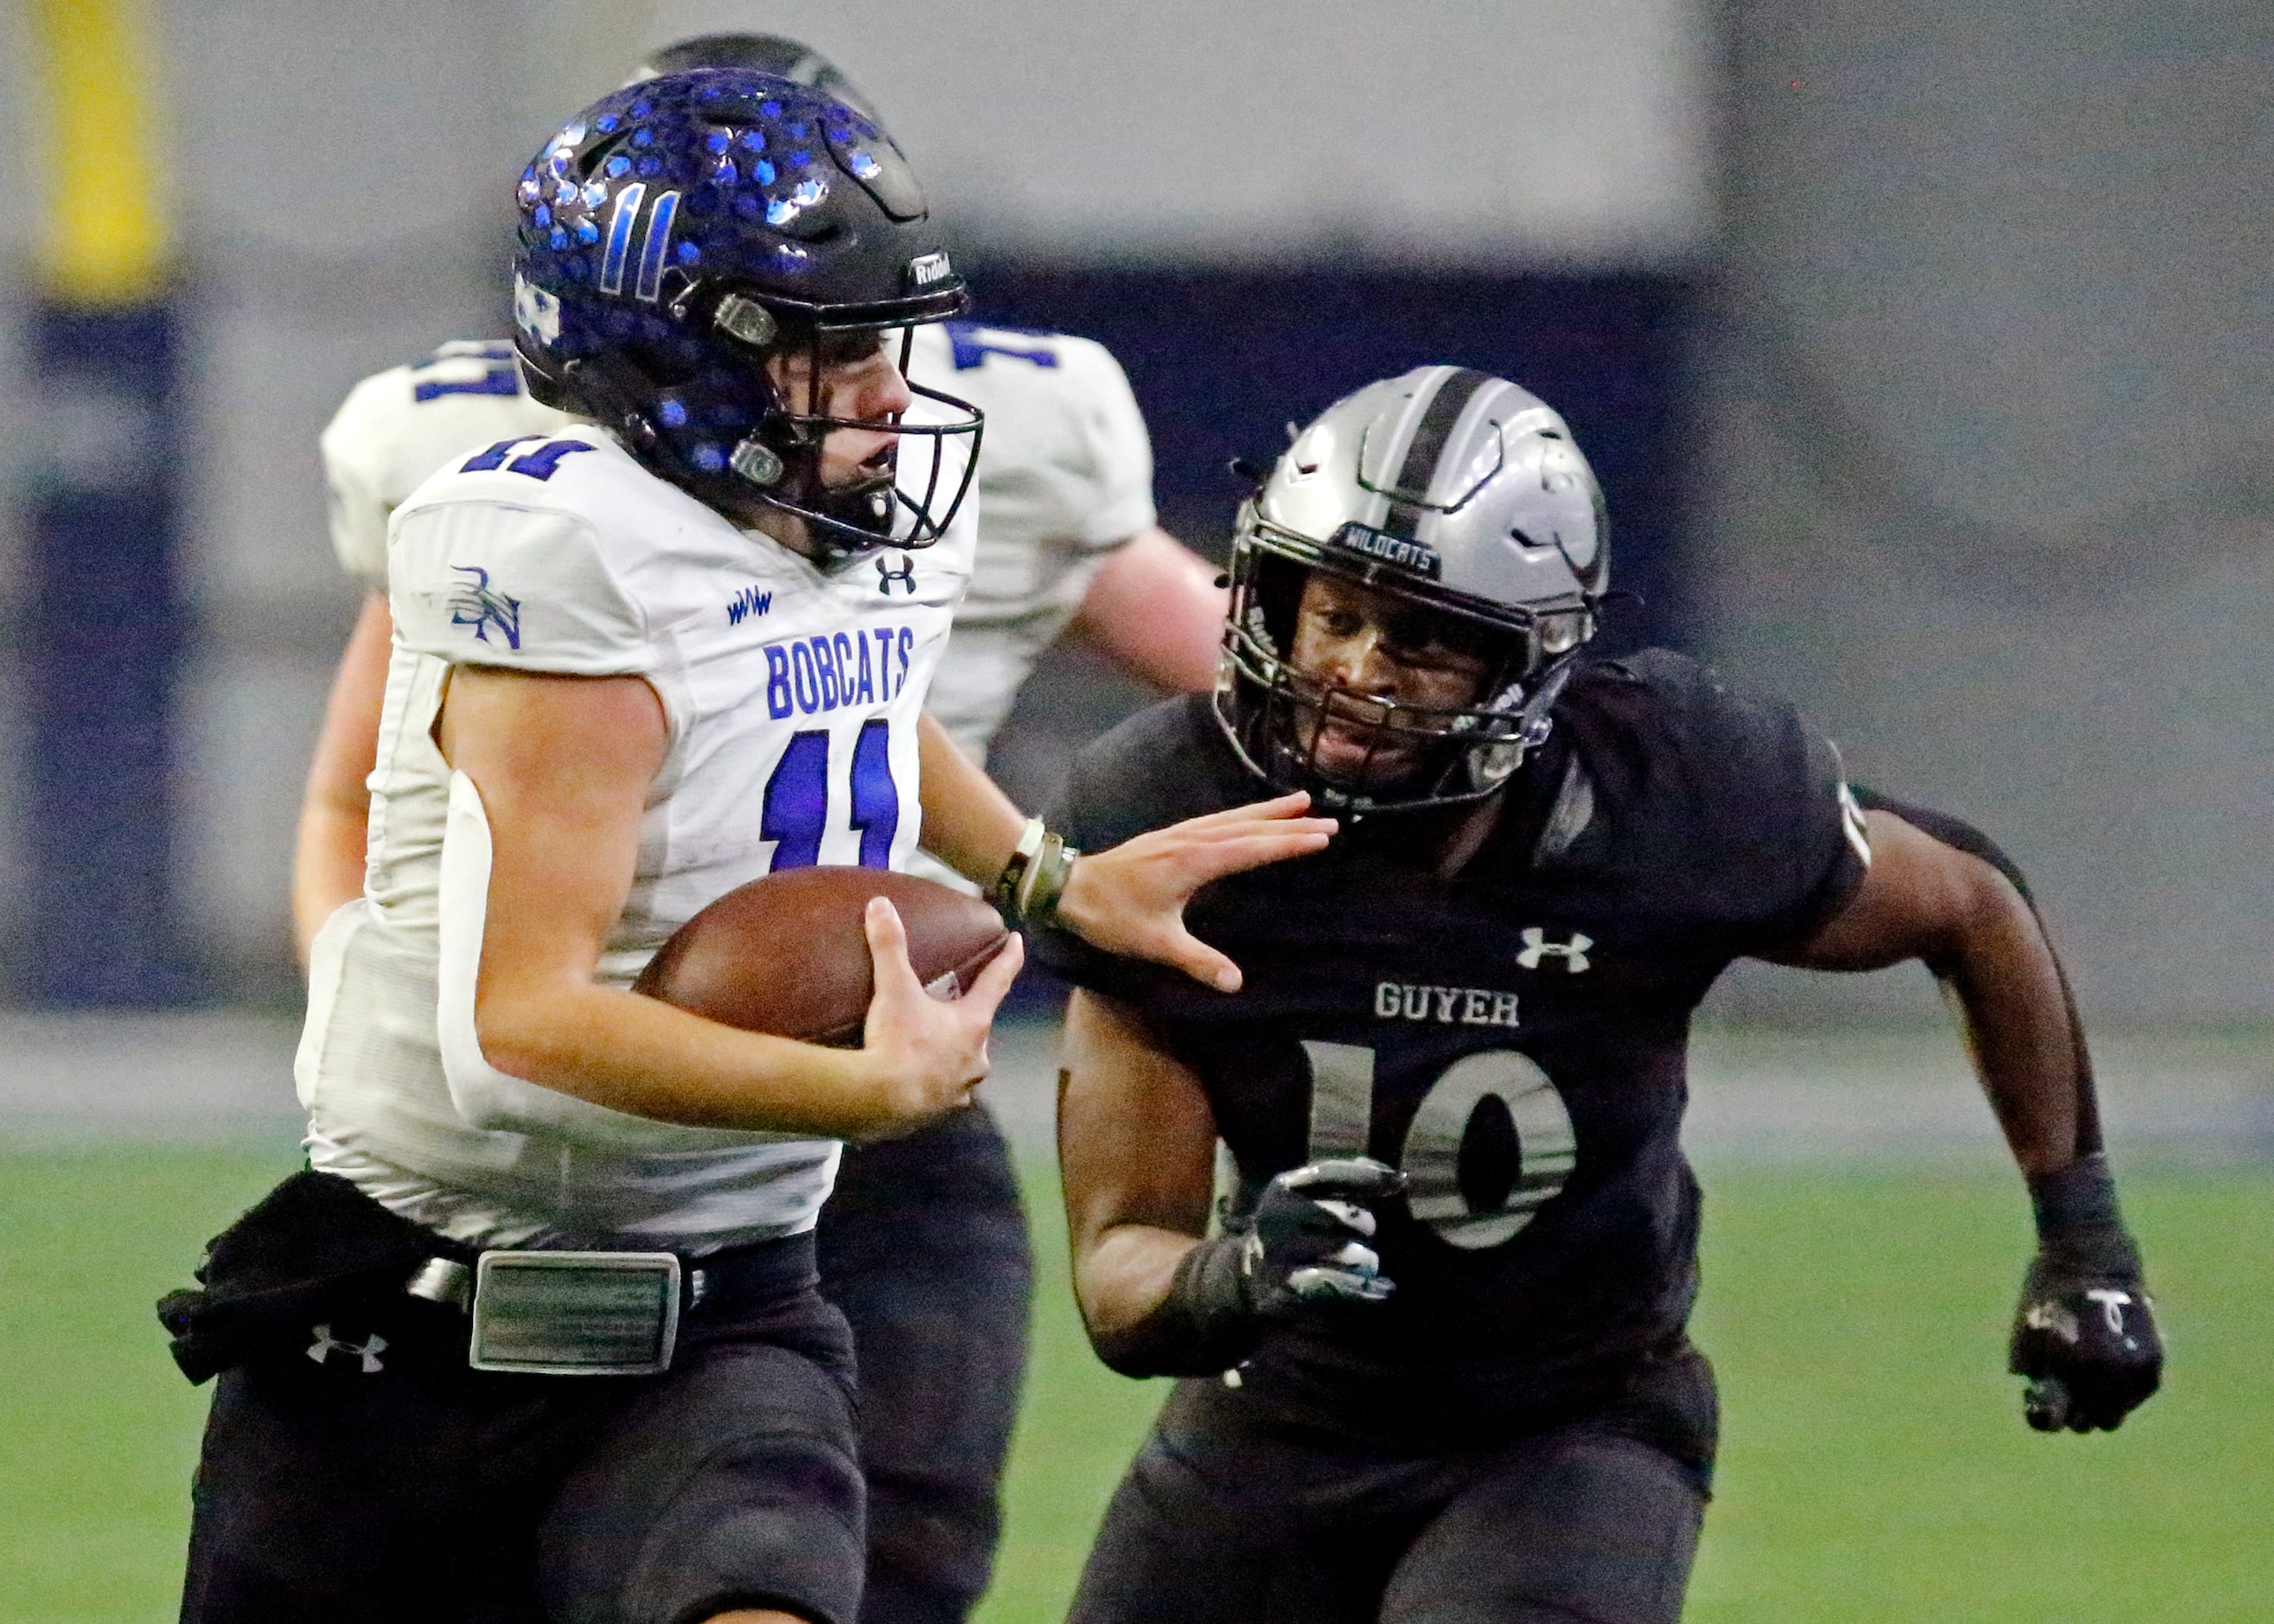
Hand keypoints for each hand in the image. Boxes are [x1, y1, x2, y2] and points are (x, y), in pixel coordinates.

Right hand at [854, 896, 1022, 1137]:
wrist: (878, 1103)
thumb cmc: (897, 1043)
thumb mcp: (893, 990)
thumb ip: (889, 946)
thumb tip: (881, 905)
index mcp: (973, 1024)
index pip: (997, 982)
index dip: (1008, 958)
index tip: (1018, 941)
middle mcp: (976, 1058)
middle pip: (977, 1029)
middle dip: (966, 1019)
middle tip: (948, 1007)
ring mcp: (959, 1088)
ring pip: (962, 1065)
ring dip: (950, 1055)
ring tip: (926, 1047)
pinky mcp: (938, 1111)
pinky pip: (940, 1092)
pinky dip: (930, 1083)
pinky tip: (912, 1081)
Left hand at [1053, 791, 1335, 990]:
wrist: (1069, 887)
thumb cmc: (1112, 916)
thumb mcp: (1158, 943)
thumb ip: (1198, 962)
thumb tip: (1235, 983)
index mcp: (1194, 861)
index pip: (1252, 848)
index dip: (1288, 843)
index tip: (1322, 837)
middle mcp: (1191, 840)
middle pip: (1250, 827)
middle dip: (1290, 824)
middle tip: (1329, 821)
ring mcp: (1180, 834)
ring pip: (1234, 817)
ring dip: (1268, 811)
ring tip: (1301, 801)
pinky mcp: (1170, 836)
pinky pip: (1217, 819)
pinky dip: (1242, 815)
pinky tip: (1250, 817)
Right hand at [1237, 1157, 1405, 1314]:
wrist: (1251, 1275)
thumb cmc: (1293, 1228)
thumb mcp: (1307, 1196)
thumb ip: (1346, 1181)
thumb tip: (1395, 1177)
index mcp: (1284, 1187)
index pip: (1330, 1173)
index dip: (1367, 1175)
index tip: (1400, 1180)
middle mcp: (1278, 1215)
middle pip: (1345, 1213)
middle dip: (1364, 1222)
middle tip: (1366, 1230)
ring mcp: (1282, 1251)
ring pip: (1347, 1251)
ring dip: (1364, 1258)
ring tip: (1365, 1261)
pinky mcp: (1290, 1285)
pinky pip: (1339, 1284)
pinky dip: (1364, 1288)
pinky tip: (1385, 1288)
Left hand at [2009, 1245, 2162, 1432]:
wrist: (2092, 1257)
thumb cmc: (2050, 1294)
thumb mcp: (2027, 1332)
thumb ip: (2033, 1371)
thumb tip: (2038, 1400)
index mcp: (2069, 1367)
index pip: (2054, 1419)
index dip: (2047, 1417)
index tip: (2045, 1405)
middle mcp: (2105, 1374)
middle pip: (2093, 1422)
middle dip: (2080, 1412)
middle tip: (2072, 1392)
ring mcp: (2133, 1369)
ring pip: (2118, 1413)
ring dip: (2104, 1403)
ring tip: (2092, 1376)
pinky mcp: (2153, 1361)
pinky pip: (2138, 1394)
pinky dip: (2125, 1388)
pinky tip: (2111, 1364)